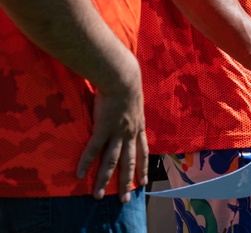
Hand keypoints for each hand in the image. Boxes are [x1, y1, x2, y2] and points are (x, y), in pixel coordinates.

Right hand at [76, 58, 146, 201]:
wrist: (123, 77)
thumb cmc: (128, 82)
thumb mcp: (135, 98)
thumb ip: (131, 106)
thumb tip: (128, 104)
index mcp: (139, 126)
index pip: (143, 151)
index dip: (143, 167)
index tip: (144, 182)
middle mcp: (130, 133)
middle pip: (130, 162)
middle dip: (128, 183)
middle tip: (126, 200)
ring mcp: (117, 133)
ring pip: (111, 162)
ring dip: (105, 180)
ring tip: (99, 196)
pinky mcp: (102, 129)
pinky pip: (93, 150)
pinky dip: (86, 163)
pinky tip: (79, 175)